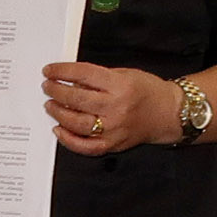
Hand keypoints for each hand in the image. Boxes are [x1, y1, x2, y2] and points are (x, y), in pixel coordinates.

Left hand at [44, 63, 178, 154]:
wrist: (169, 113)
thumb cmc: (148, 92)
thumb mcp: (126, 74)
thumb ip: (98, 77)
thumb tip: (68, 79)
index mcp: (121, 86)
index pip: (83, 75)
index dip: (62, 71)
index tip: (50, 70)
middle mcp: (117, 108)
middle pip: (76, 99)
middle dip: (55, 91)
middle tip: (47, 87)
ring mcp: (114, 128)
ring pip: (76, 123)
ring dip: (58, 113)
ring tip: (51, 105)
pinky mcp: (113, 144)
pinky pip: (85, 146)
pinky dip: (68, 139)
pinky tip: (59, 129)